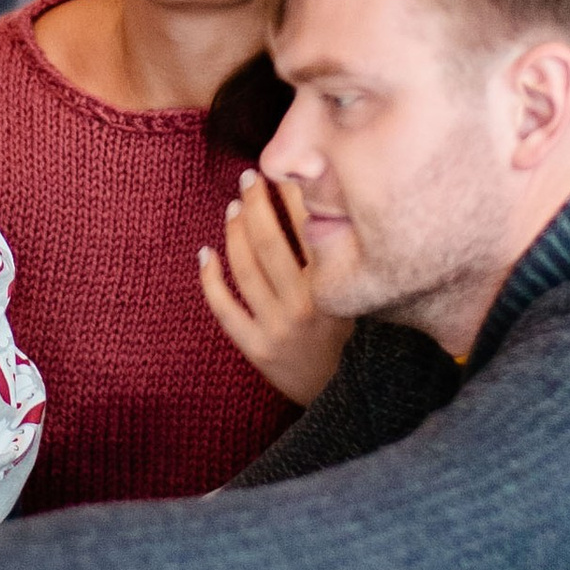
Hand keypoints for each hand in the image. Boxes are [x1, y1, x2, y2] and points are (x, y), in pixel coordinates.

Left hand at [198, 170, 349, 406]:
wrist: (350, 400)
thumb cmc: (359, 340)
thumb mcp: (364, 296)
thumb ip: (346, 259)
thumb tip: (329, 204)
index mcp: (335, 288)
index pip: (308, 228)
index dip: (292, 193)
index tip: (285, 169)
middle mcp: (305, 307)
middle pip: (269, 242)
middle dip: (256, 202)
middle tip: (249, 177)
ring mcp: (277, 329)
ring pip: (245, 269)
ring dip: (235, 231)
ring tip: (234, 206)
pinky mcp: (256, 349)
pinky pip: (224, 309)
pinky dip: (210, 279)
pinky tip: (205, 253)